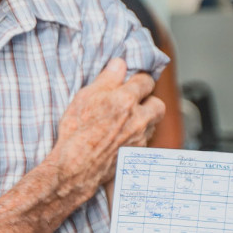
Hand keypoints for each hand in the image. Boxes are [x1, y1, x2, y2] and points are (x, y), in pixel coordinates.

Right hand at [51, 58, 164, 193]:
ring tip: (127, 119)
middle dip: (149, 100)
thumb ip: (107, 79)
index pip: (146, 81)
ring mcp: (139, 139)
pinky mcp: (136, 155)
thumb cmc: (76, 132)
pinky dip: (137, 136)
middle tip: (135, 101)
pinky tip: (122, 136)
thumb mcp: (85, 97)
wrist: (75, 168)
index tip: (132, 81)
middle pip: (158, 104)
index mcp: (126, 100)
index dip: (138, 79)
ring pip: (152, 124)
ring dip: (145, 119)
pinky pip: (144, 140)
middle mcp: (138, 119)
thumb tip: (119, 64)